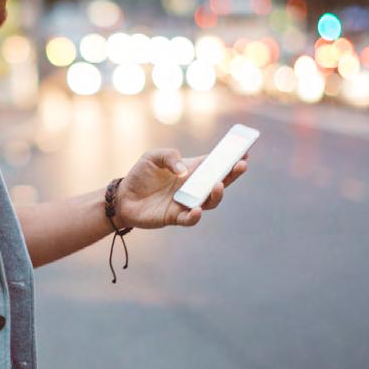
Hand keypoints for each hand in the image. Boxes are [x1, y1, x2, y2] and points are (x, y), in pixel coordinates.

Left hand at [115, 148, 247, 229]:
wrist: (123, 197)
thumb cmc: (140, 175)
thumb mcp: (152, 157)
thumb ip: (169, 157)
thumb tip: (184, 172)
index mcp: (192, 170)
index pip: (216, 163)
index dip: (231, 157)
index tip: (245, 149)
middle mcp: (194, 187)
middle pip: (220, 181)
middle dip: (233, 174)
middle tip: (241, 164)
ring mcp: (187, 202)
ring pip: (210, 201)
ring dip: (217, 194)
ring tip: (217, 184)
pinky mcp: (175, 217)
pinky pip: (190, 218)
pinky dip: (195, 215)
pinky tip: (195, 209)